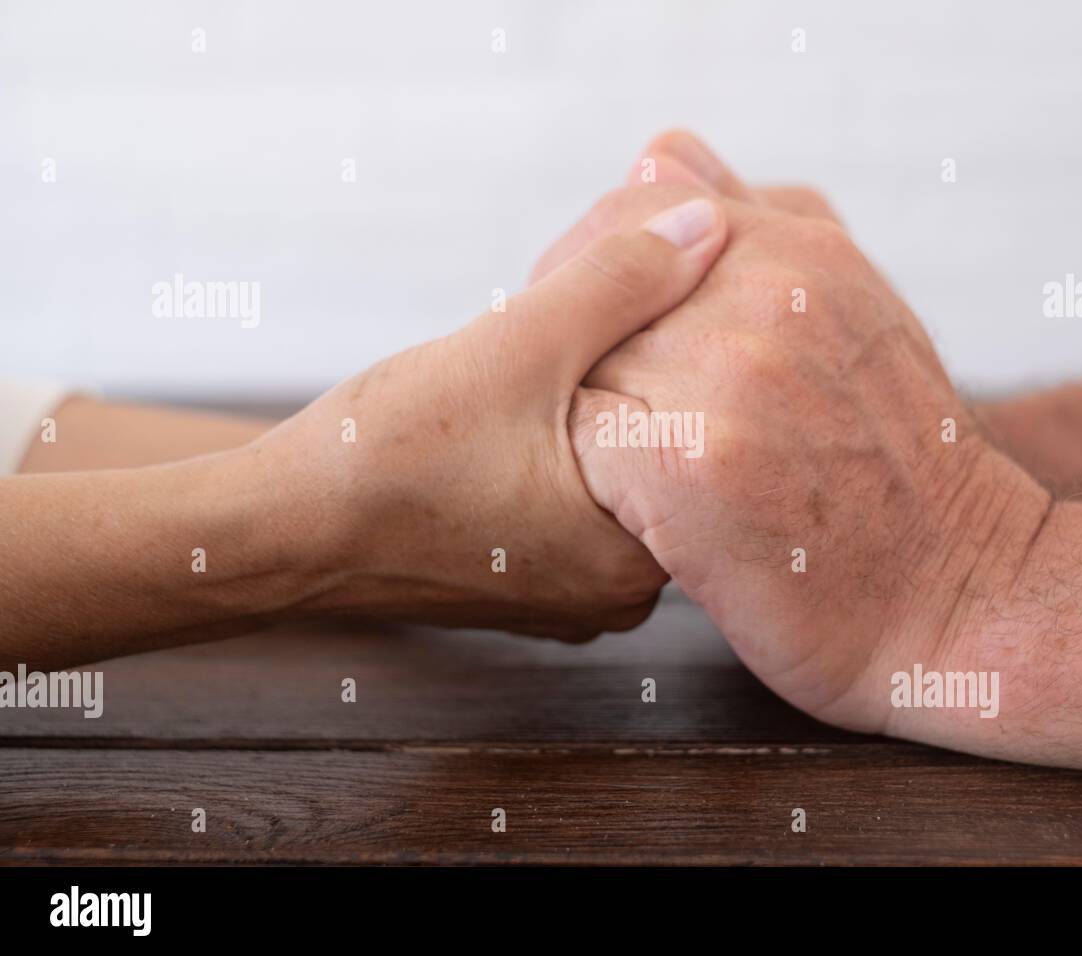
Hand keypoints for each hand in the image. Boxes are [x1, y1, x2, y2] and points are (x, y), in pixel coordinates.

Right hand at [251, 197, 728, 640]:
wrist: (278, 532)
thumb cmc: (385, 454)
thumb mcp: (514, 345)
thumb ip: (618, 283)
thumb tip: (706, 225)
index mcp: (636, 556)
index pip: (718, 446)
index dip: (701, 360)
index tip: (672, 315)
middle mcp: (620, 595)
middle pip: (672, 465)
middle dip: (649, 387)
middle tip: (610, 334)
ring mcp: (575, 597)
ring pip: (625, 482)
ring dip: (605, 418)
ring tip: (563, 370)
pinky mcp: (534, 584)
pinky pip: (583, 504)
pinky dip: (572, 454)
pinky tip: (534, 415)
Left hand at [547, 134, 1049, 722]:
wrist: (959, 596)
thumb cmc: (903, 466)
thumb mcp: (859, 316)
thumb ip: (763, 228)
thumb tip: (656, 158)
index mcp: (806, 246)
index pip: (638, 202)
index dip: (604, 266)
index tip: (611, 333)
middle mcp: (765, 292)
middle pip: (596, 283)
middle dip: (592, 347)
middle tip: (620, 413)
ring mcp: (726, 375)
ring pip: (581, 363)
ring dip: (595, 417)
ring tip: (649, 472)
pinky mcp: (687, 464)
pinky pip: (584, 443)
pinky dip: (602, 483)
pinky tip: (656, 517)